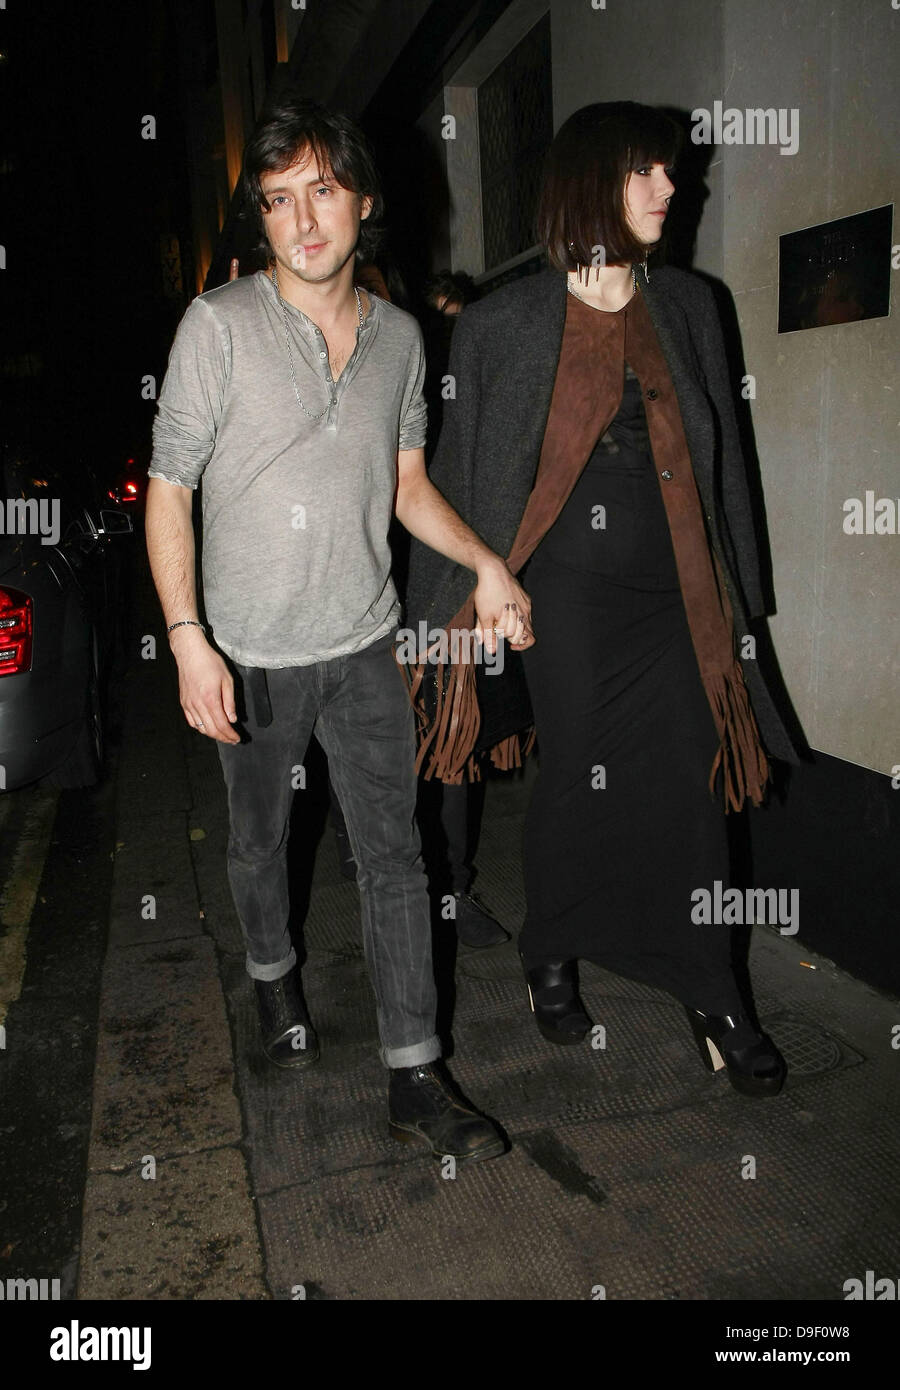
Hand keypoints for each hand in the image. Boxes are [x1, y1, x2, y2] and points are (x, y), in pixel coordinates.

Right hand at [170, 628, 239, 742]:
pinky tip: (207, 728)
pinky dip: (200, 728)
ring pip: (200, 727)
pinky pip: (191, 721)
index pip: (222, 725)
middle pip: (211, 729)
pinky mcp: (183, 702)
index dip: (230, 735)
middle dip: (223, 738)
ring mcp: (189, 704)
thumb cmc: (209, 662)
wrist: (190, 652)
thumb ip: (230, 702)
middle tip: (232, 740)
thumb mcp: (227, 680)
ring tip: (222, 736)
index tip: (237, 739)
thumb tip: (232, 719)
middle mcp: (197, 704)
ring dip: (212, 734)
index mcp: (210, 699)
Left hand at [473, 557, 534, 653]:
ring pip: (528, 623)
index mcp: (518, 618)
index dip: (516, 644)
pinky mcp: (525, 597)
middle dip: (516, 637)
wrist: (493, 571)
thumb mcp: (484, 617)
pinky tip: (506, 613)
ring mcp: (527, 604)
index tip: (509, 646)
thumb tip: (492, 651)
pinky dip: (518, 617)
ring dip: (517, 628)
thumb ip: (489, 635)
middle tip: (503, 632)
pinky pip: (526, 612)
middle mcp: (526, 612)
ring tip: (504, 623)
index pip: (526, 640)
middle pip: (528, 633)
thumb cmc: (488, 593)